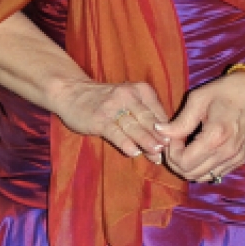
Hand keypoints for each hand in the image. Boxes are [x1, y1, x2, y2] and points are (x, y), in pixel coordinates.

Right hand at [52, 79, 170, 162]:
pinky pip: (115, 132)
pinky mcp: (99, 118)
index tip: (173, 148)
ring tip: (156, 155)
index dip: (167, 132)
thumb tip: (163, 143)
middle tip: (168, 153)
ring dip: (146, 142)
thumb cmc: (103, 100)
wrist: (70, 91)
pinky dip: (125, 142)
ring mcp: (113, 106)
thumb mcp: (129, 100)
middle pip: (149, 120)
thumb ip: (144, 117)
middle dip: (160, 138)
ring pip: (135, 126)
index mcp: (141, 90)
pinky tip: (133, 152)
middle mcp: (129, 95)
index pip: (159, 113)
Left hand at [155, 70, 244, 181]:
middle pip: (190, 174)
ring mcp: (235, 159)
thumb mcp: (200, 99)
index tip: (173, 135)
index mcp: (215, 137)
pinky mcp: (240, 159)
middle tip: (176, 141)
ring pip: (202, 178)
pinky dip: (202, 167)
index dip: (171, 152)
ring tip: (187, 146)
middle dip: (176, 161)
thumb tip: (160, 132)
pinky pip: (215, 174)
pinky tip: (200, 150)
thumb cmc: (230, 90)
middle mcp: (227, 153)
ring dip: (188, 166)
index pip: (183, 163)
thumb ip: (180, 121)